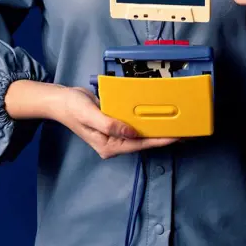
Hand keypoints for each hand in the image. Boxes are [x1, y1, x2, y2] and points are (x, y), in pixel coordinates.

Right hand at [52, 85, 179, 159]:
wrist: (62, 99)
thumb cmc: (73, 108)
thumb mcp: (90, 115)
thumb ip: (110, 124)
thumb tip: (133, 132)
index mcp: (109, 145)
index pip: (139, 144)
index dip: (159, 140)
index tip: (177, 137)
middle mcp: (114, 142)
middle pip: (143, 141)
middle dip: (162, 136)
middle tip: (184, 130)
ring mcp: (114, 133)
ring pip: (140, 133)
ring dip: (156, 128)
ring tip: (176, 123)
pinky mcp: (114, 123)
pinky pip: (133, 123)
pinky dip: (145, 119)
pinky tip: (156, 114)